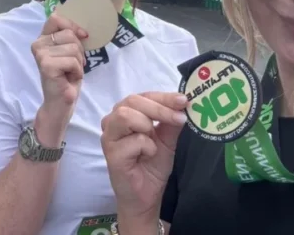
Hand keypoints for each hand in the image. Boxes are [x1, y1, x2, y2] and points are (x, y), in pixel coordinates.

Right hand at [31, 14, 88, 126]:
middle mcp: (37, 44)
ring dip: (78, 63)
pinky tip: (68, 78)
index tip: (83, 36)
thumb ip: (71, 37)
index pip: (56, 18)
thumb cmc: (67, 76)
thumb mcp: (70, 52)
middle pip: (70, 34)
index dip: (72, 25)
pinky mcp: (46, 65)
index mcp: (43, 38)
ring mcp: (40, 54)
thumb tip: (81, 29)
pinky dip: (77, 71)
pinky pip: (73, 61)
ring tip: (70, 72)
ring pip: (74, 48)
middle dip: (79, 50)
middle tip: (72, 65)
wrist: (61, 102)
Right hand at [101, 92, 187, 217]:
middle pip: (132, 100)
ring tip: (155, 141)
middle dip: (159, 108)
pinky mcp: (111, 153)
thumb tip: (183, 104)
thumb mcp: (167, 140)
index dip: (164, 97)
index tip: (184, 100)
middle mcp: (113, 121)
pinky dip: (147, 147)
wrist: (146, 196)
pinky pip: (132, 141)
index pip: (143, 96)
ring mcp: (109, 136)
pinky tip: (148, 156)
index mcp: (126, 113)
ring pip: (125, 115)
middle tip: (180, 118)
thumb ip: (171, 122)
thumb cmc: (152, 165)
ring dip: (147, 125)